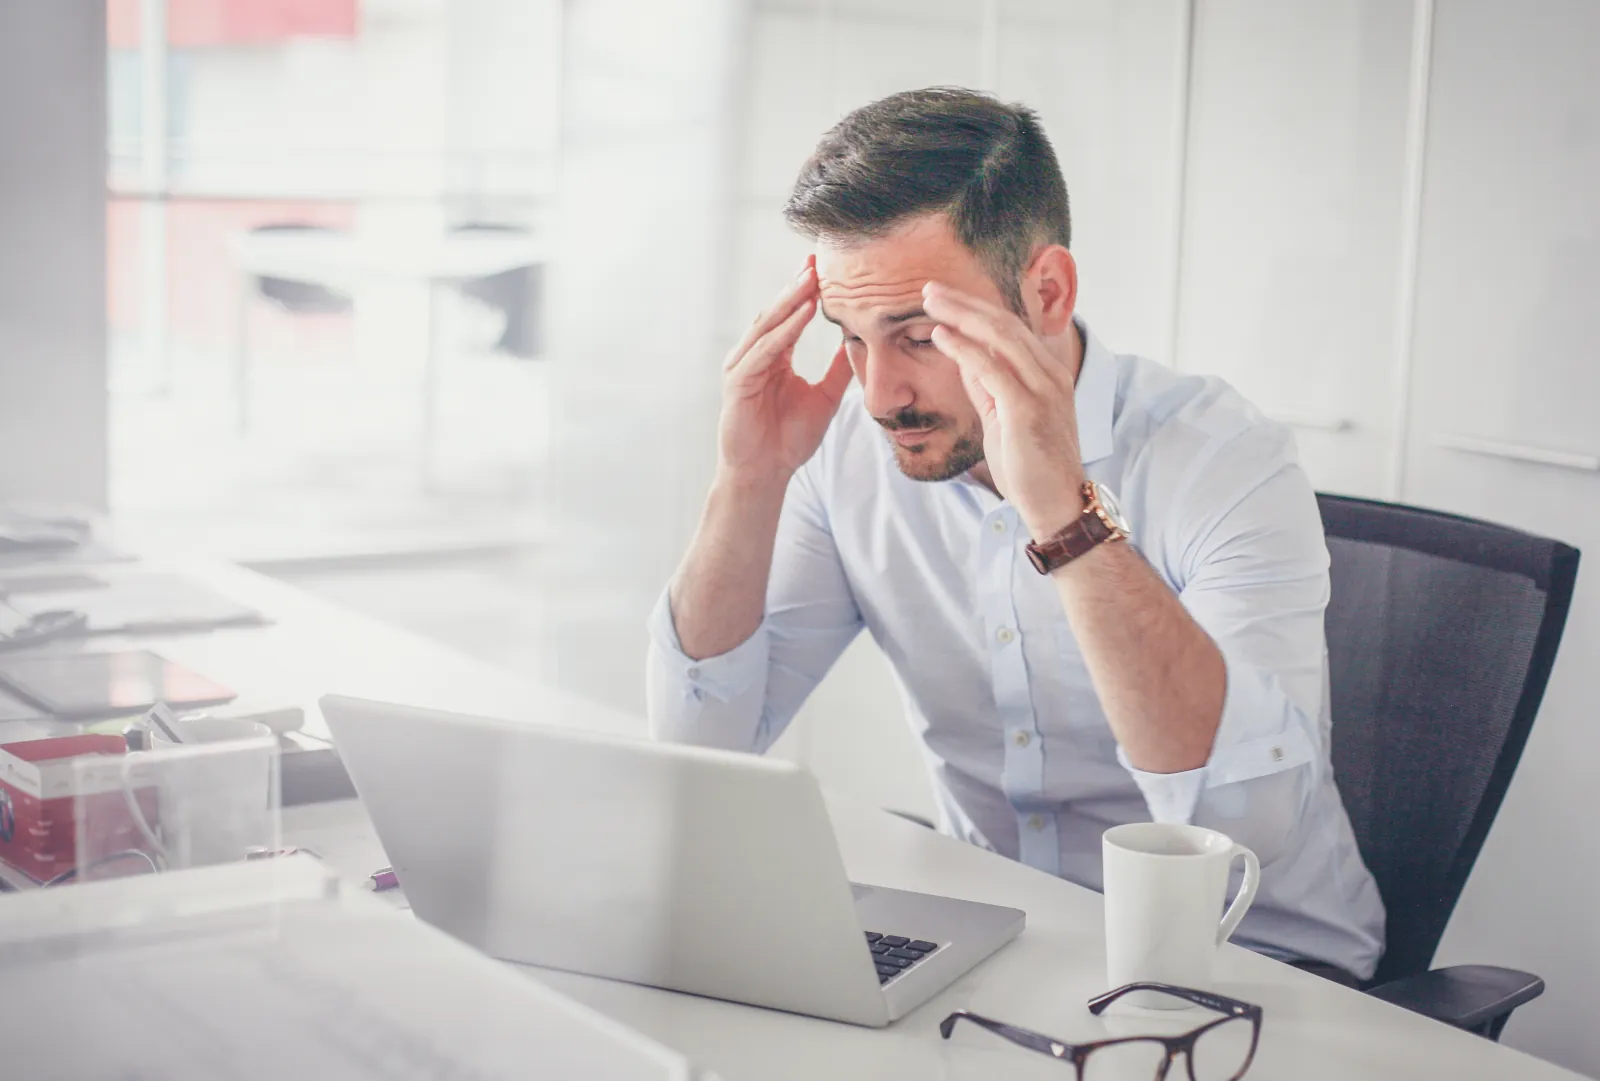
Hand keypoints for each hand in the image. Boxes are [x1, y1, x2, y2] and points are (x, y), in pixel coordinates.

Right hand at [718, 256, 853, 487]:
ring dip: (790, 301)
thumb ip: (838, 369)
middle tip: (817, 260)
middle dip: (798, 287)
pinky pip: (764, 350)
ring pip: (768, 325)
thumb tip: (860, 343)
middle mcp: (755, 356)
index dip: (807, 292)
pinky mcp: (738, 382)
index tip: (827, 268)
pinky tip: (802, 314)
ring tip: (811, 279)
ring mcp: (743, 366)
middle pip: (777, 312)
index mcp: (773, 357)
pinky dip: (783, 331)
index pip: (790, 316)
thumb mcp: (825, 397)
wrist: (766, 474)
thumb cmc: (789, 440)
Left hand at [922, 282, 1085, 537]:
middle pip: (1003, 322)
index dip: (975, 308)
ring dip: (961, 313)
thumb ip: (988, 387)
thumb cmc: (1030, 467)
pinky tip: (941, 334)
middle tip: (929, 286)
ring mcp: (1042, 389)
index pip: (1009, 328)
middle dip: (964, 301)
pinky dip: (964, 347)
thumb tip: (964, 359)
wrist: (1056, 505)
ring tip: (930, 299)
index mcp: (1047, 373)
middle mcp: (1049, 374)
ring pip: (999, 336)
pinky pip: (992, 368)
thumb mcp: (1003, 418)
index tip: (944, 296)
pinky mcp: (1027, 408)